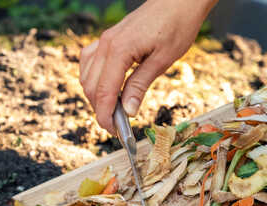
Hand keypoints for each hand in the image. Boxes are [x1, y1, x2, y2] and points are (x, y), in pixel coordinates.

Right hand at [79, 0, 216, 133]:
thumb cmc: (176, 25)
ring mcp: (105, 40)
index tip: (113, 131)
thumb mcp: (163, 60)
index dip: (105, 115)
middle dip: (100, 109)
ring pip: (86, 76)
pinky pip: (90, 62)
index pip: (103, 91)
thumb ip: (140, 85)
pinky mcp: (108, 39)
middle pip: (91, 86)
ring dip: (96, 95)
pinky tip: (108, 87)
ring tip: (115, 108)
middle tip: (118, 125)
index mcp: (119, 50)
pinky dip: (94, 79)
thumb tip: (127, 111)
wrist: (179, 0)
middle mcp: (106, 44)